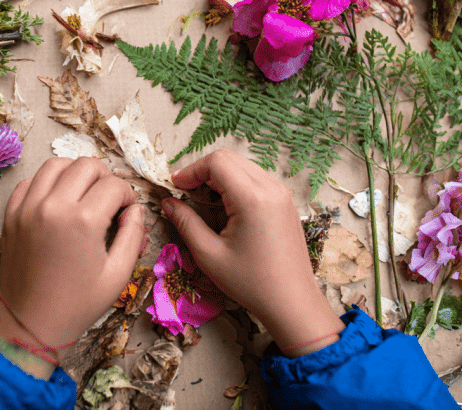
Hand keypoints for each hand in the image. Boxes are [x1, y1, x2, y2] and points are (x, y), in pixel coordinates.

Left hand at [0, 157, 143, 368]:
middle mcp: (53, 206)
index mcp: (83, 221)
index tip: (126, 209)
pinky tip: (57, 202)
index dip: (127, 194)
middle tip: (108, 199)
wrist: (31, 322)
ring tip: (83, 194)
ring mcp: (27, 208)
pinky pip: (30, 181)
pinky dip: (46, 184)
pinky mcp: (11, 214)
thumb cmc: (78, 303)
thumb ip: (133, 235)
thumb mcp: (118, 274)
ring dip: (75, 173)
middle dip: (104, 177)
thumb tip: (134, 209)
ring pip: (55, 164)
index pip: (113, 185)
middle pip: (86, 165)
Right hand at [162, 150, 343, 355]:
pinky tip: (226, 206)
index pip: (217, 162)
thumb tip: (168, 202)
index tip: (175, 187)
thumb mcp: (209, 255)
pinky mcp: (286, 202)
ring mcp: (282, 193)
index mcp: (252, 199)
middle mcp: (271, 188)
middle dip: (203, 170)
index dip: (191, 170)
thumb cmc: (251, 283)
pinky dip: (236, 183)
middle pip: (230, 158)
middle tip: (186, 192)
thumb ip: (185, 222)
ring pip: (243, 165)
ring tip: (204, 200)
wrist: (293, 302)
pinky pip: (257, 178)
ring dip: (220, 176)